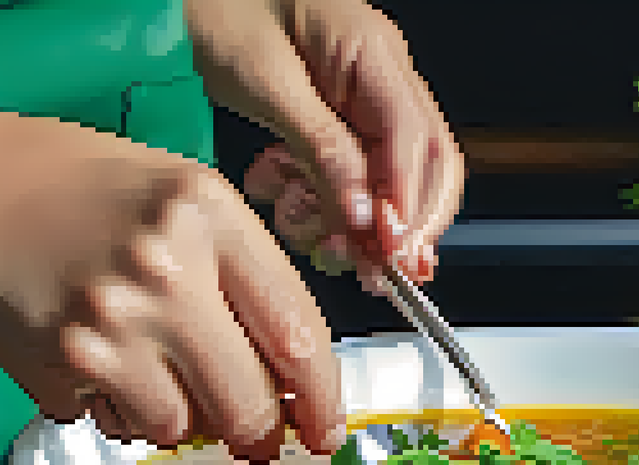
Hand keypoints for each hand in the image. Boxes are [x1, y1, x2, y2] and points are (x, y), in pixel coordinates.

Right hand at [0, 111, 344, 458]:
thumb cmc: (76, 184)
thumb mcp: (184, 194)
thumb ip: (247, 273)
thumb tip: (298, 374)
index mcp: (211, 217)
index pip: (299, 334)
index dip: (325, 399)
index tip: (330, 428)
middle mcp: (165, 272)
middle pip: (250, 405)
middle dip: (262, 432)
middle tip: (258, 433)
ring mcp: (108, 325)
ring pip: (183, 428)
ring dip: (180, 416)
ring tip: (148, 362)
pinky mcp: (59, 366)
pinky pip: (119, 426)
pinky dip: (121, 410)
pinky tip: (98, 358)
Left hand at [188, 0, 465, 291]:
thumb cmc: (214, 9)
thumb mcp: (264, 80)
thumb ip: (321, 145)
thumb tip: (364, 211)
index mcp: (374, 52)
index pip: (419, 142)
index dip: (409, 204)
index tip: (387, 251)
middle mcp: (380, 74)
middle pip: (424, 165)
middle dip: (397, 222)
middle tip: (364, 265)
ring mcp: (361, 95)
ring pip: (387, 178)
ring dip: (350, 217)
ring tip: (300, 224)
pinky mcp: (334, 115)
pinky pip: (349, 172)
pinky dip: (323, 200)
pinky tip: (287, 200)